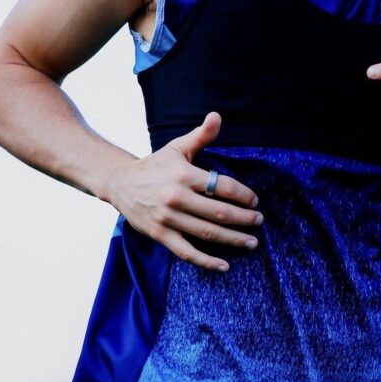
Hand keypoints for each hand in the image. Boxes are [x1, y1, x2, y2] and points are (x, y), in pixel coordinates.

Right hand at [105, 112, 262, 271]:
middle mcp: (177, 197)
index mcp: (184, 175)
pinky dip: (206, 261)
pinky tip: (224, 265)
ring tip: (251, 242)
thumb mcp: (177, 147)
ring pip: (206, 233)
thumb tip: (217, 116)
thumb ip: (201, 135)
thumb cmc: (155, 165)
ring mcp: (168, 219)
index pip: (222, 186)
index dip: (242, 195)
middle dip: (243, 218)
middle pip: (218, 212)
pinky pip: (186, 252)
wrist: (120, 183)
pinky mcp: (160, 235)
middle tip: (259, 221)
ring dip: (232, 239)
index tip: (255, 201)